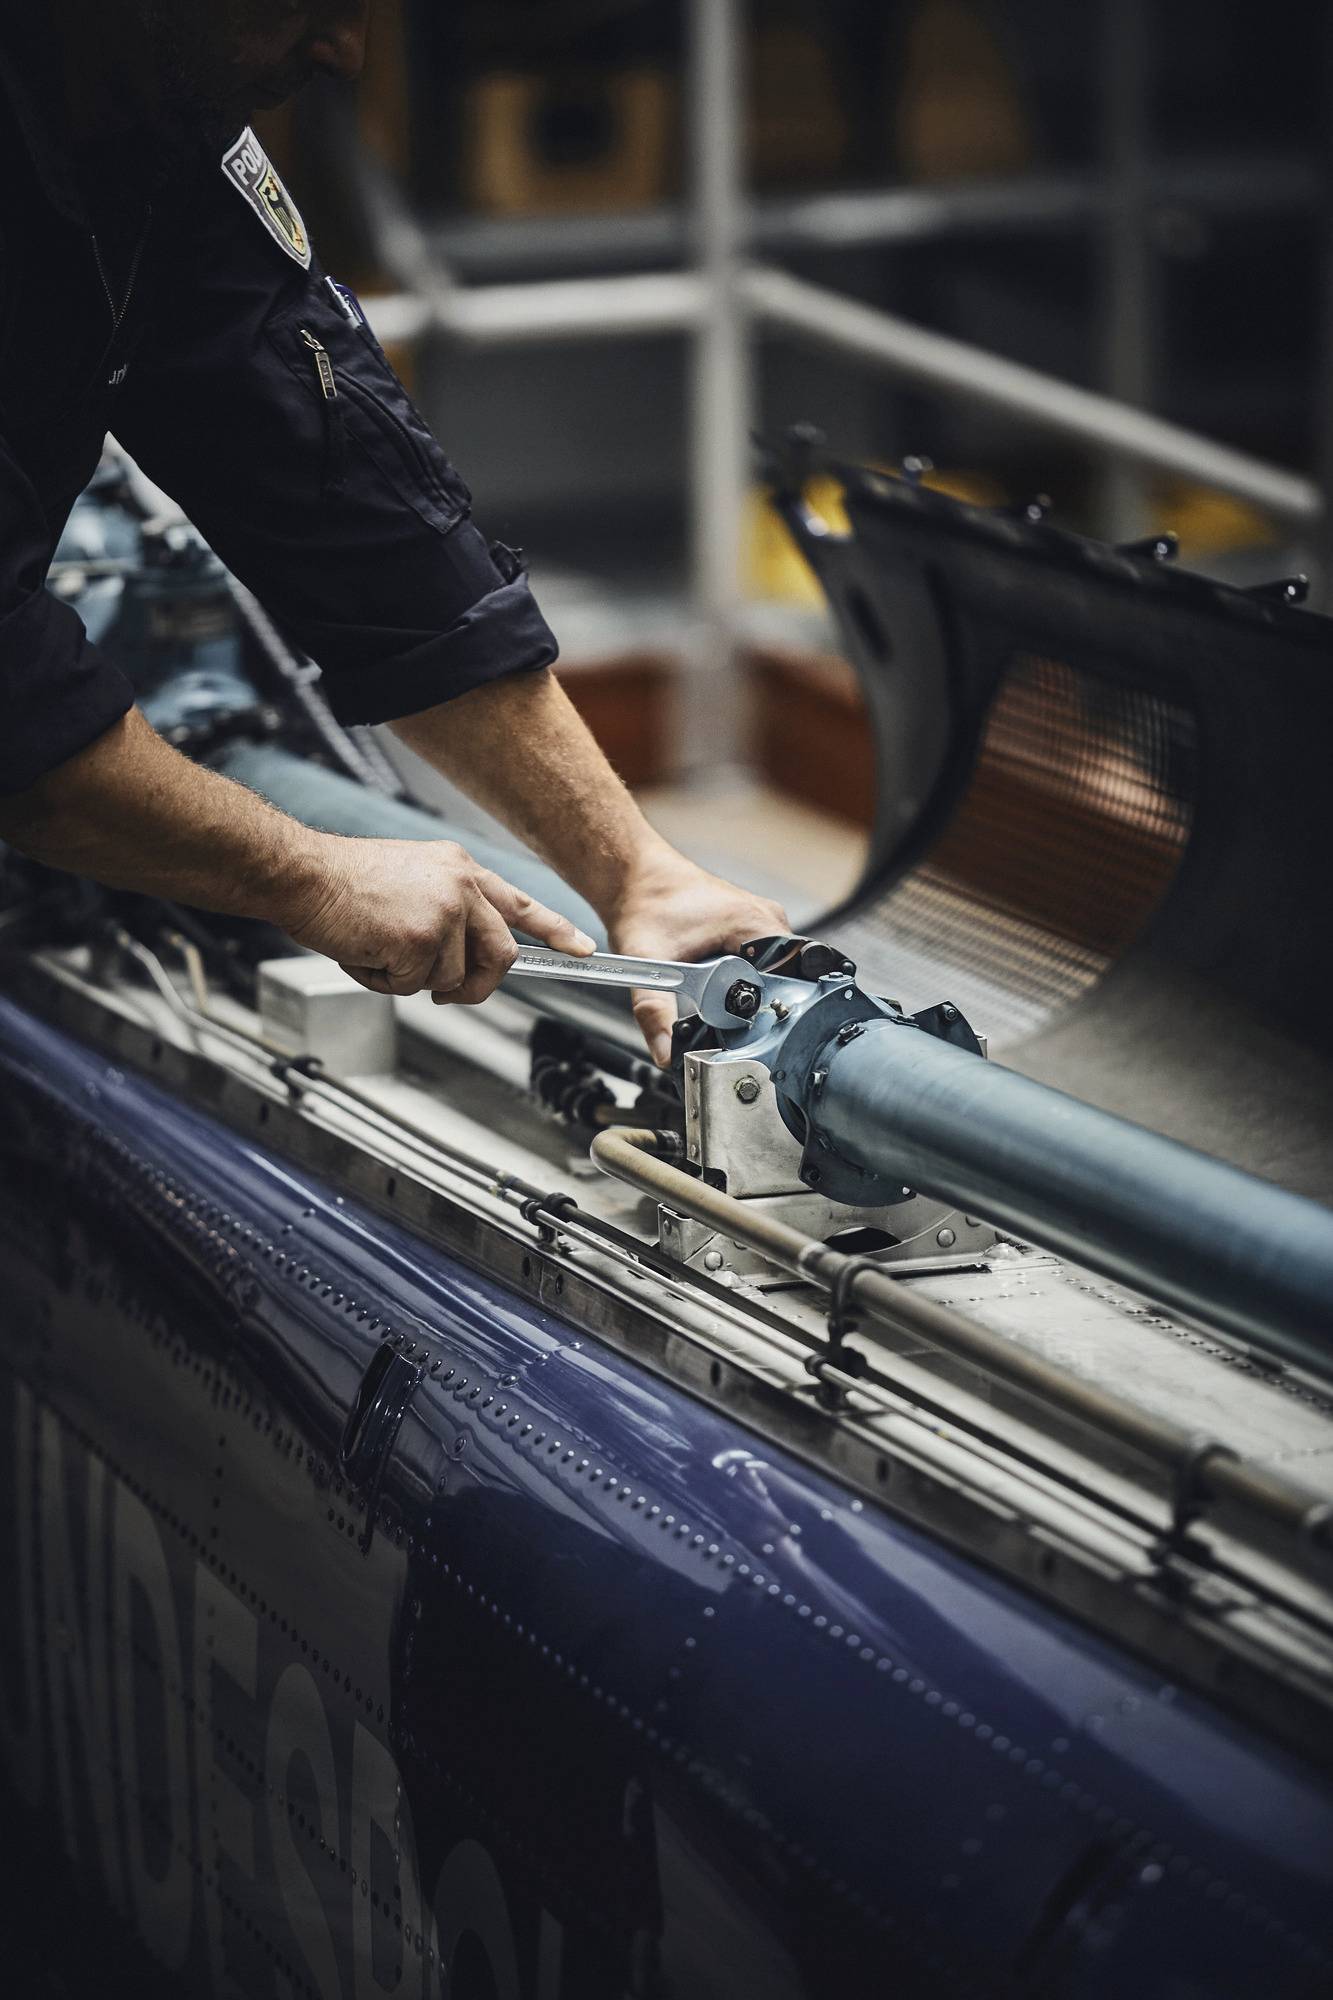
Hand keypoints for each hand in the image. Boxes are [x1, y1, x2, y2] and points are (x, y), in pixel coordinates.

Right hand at [284, 833, 594, 1002]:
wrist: (302, 873)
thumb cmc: (342, 883)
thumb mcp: (410, 881)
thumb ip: (446, 913)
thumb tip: (458, 962)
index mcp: (460, 868)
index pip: (521, 902)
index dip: (555, 931)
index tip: (583, 950)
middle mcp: (461, 886)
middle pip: (501, 955)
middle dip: (477, 985)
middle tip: (445, 992)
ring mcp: (446, 911)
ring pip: (453, 978)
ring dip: (412, 979)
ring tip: (377, 949)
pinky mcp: (422, 938)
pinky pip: (414, 986)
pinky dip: (385, 982)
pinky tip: (364, 952)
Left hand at [605, 856, 788, 1065]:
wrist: (635, 877)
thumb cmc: (645, 903)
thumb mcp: (649, 962)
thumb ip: (656, 1011)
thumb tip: (666, 1050)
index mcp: (755, 923)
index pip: (791, 978)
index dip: (771, 1010)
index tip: (747, 1028)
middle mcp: (766, 920)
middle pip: (783, 981)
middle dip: (756, 1007)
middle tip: (723, 1017)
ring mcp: (760, 923)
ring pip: (771, 976)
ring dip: (747, 994)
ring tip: (717, 999)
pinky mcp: (749, 929)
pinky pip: (758, 965)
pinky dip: (740, 980)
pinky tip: (717, 985)